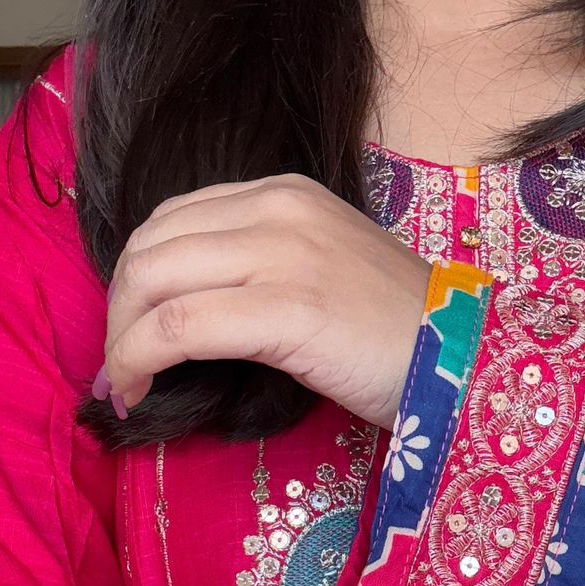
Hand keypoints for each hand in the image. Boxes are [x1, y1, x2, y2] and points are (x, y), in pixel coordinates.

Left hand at [93, 174, 431, 428]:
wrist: (467, 360)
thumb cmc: (400, 333)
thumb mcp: (324, 269)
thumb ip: (260, 266)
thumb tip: (185, 308)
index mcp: (284, 194)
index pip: (172, 220)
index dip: (134, 280)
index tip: (130, 333)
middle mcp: (277, 209)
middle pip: (150, 247)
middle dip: (117, 312)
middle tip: (118, 368)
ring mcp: (283, 253)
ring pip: (151, 281)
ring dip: (120, 339)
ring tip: (123, 384)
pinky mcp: (287, 307)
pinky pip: (178, 326)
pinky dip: (139, 359)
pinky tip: (138, 391)